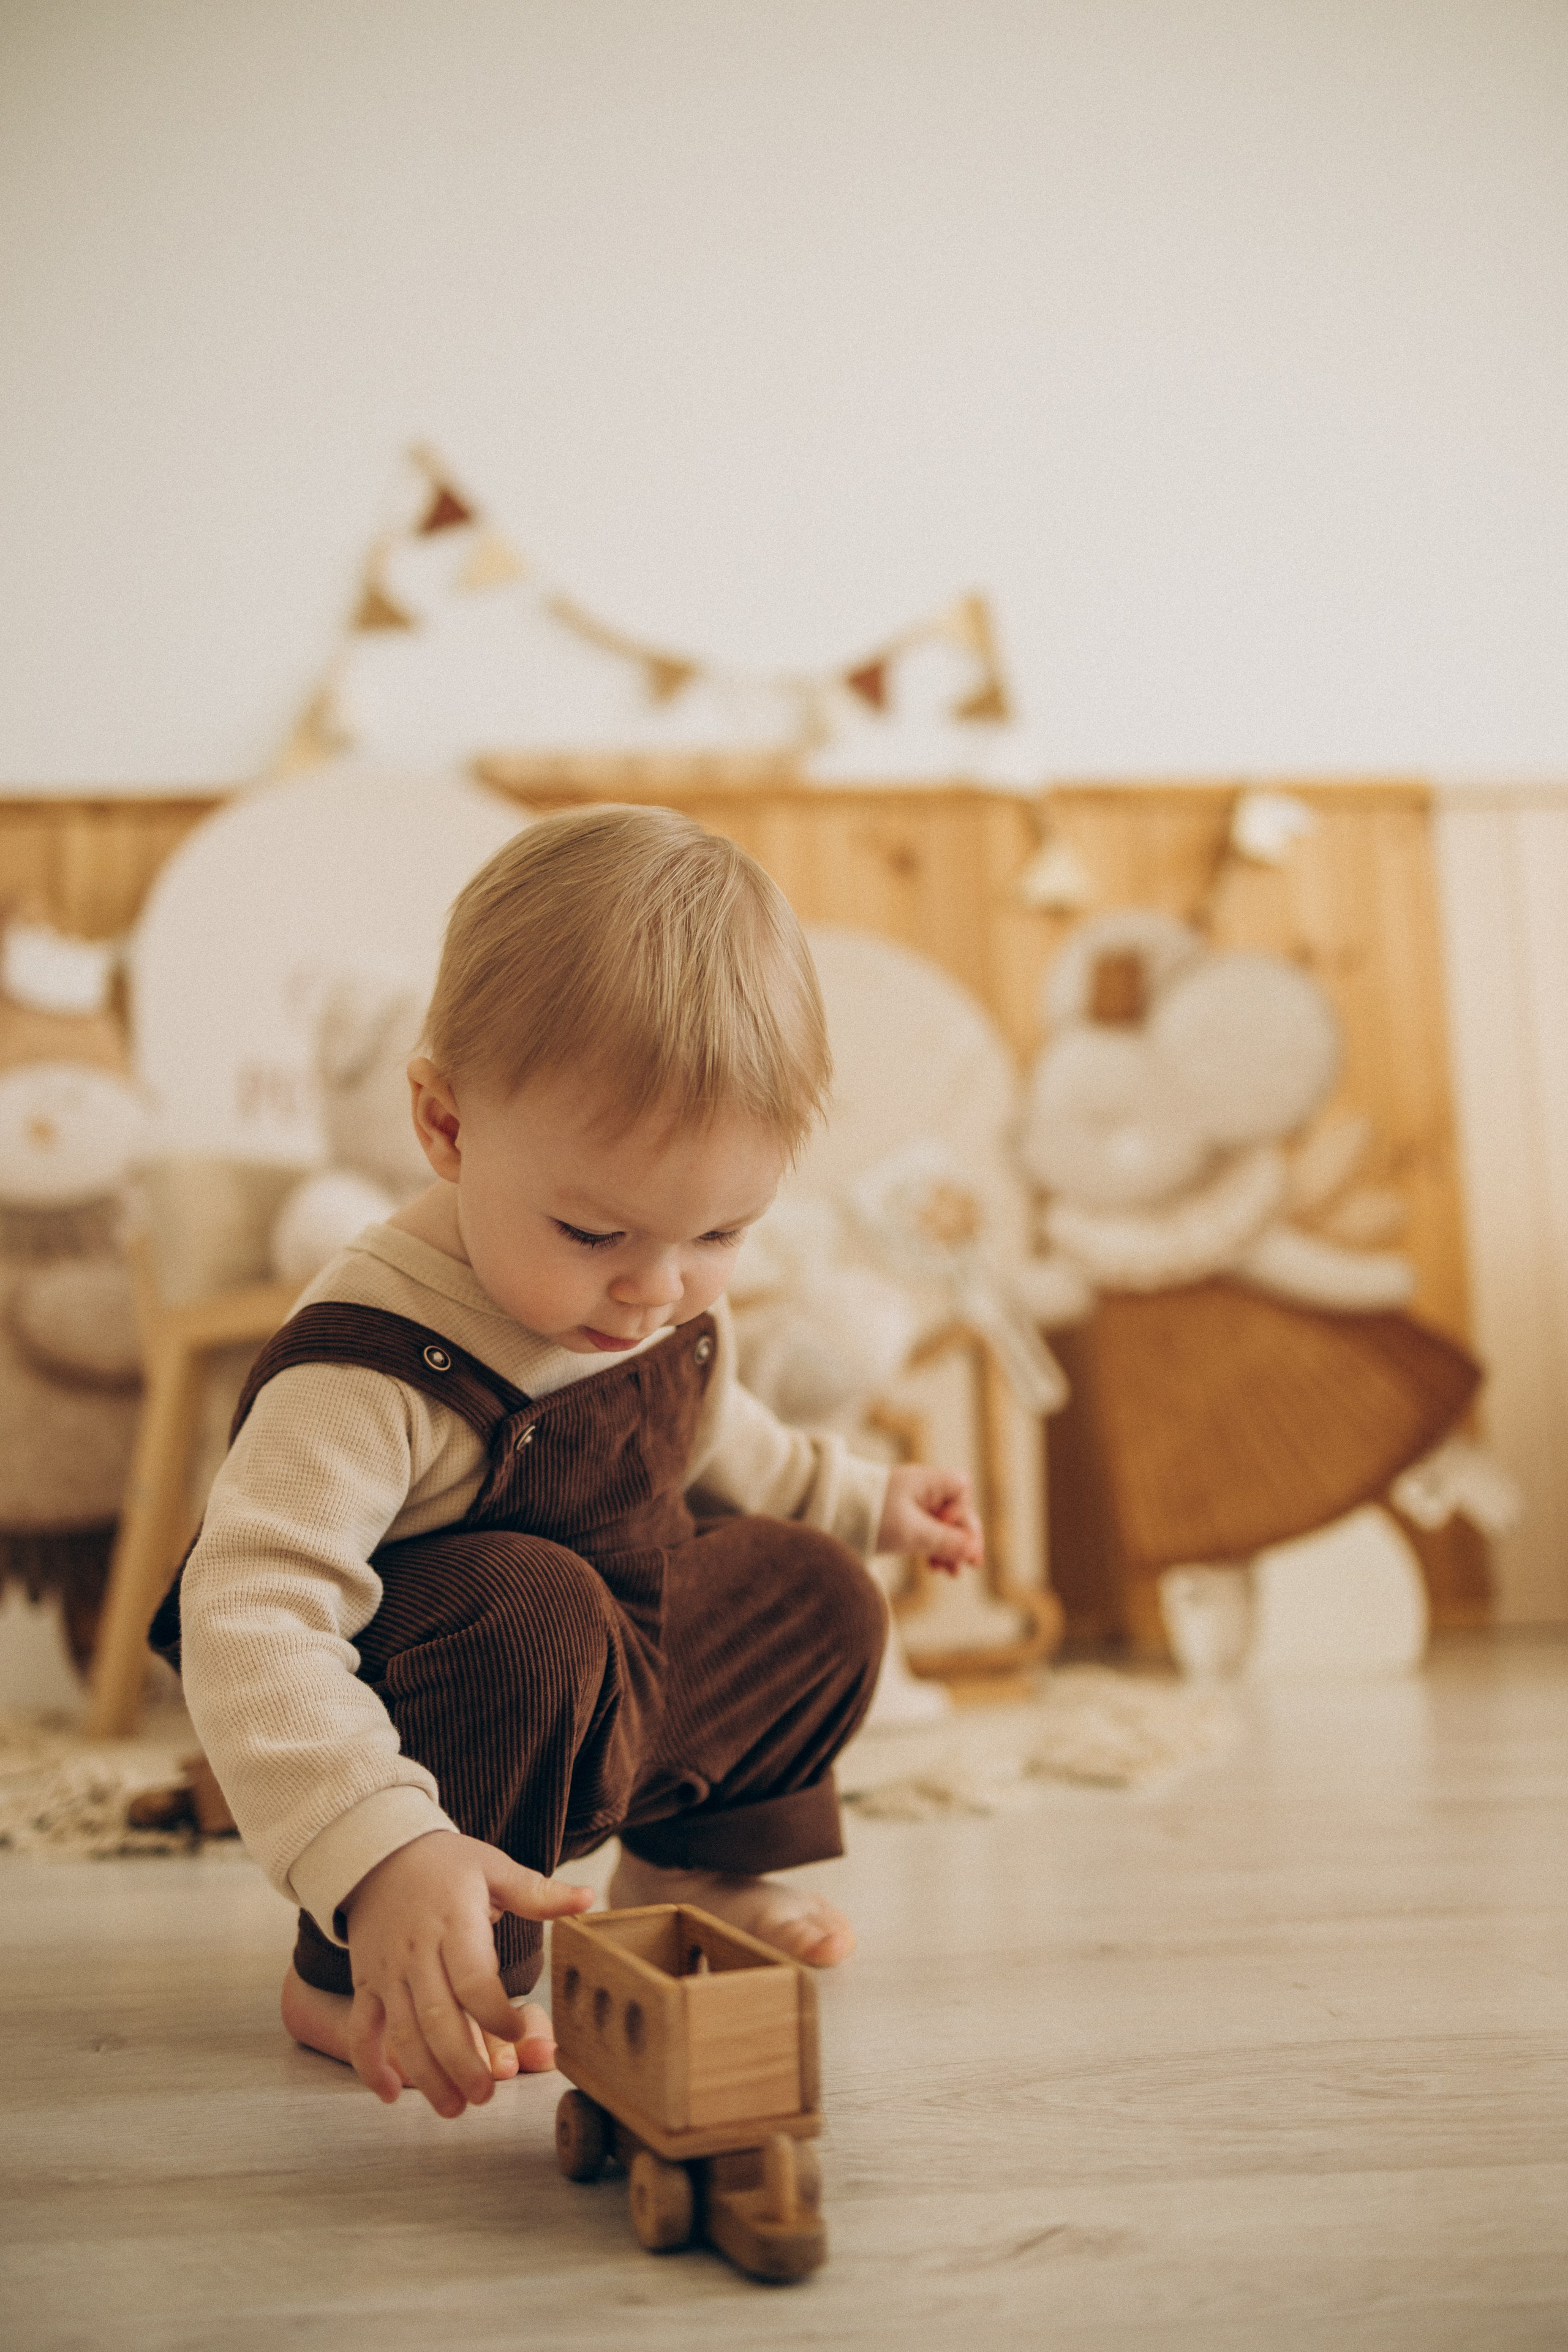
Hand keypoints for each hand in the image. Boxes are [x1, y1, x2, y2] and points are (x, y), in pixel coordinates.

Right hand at [341, 1829, 592, 2116]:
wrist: (378, 1853)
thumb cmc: (445, 1864)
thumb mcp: (492, 1867)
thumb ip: (537, 1892)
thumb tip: (587, 1899)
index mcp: (453, 1924)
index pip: (473, 1979)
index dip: (496, 2014)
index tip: (519, 2034)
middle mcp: (416, 1952)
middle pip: (436, 2017)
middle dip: (461, 2062)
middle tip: (487, 2096)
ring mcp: (386, 1971)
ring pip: (402, 2032)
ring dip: (425, 2075)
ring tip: (453, 2107)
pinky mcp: (365, 1983)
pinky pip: (362, 2028)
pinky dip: (370, 2063)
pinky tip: (389, 2094)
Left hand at [876, 1464, 983, 1574]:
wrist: (830, 1514)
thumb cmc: (871, 1516)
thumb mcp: (912, 1532)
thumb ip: (945, 1541)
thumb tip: (974, 1552)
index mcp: (926, 1481)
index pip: (961, 1491)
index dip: (962, 1514)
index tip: (948, 1533)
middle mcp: (921, 1489)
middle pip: (955, 1511)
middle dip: (962, 1539)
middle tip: (971, 1567)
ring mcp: (911, 1503)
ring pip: (942, 1525)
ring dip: (949, 1548)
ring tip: (952, 1574)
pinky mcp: (901, 1519)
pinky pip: (926, 1532)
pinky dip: (933, 1548)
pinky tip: (935, 1568)